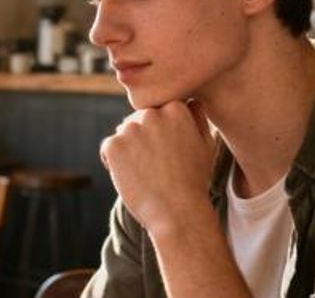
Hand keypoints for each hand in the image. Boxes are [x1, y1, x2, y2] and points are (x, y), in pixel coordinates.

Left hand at [99, 100, 215, 235]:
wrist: (177, 213)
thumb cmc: (193, 181)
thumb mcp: (205, 144)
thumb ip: (196, 117)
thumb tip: (189, 101)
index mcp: (176, 108)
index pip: (158, 110)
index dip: (161, 132)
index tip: (170, 152)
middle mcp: (152, 114)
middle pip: (138, 120)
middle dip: (143, 138)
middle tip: (157, 165)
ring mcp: (130, 129)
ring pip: (123, 133)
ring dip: (129, 149)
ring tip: (146, 172)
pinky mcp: (113, 145)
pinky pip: (109, 148)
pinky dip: (114, 162)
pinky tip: (132, 177)